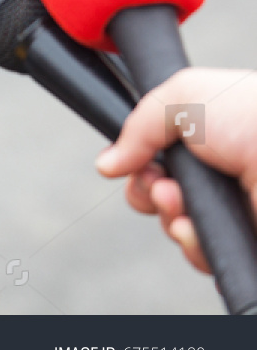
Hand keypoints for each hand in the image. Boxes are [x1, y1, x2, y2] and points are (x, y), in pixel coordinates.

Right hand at [97, 67, 256, 274]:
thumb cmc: (254, 115)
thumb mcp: (184, 94)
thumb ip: (137, 124)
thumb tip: (107, 164)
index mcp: (215, 139)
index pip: (163, 160)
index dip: (141, 165)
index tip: (136, 163)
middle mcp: (227, 176)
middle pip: (165, 197)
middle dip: (149, 192)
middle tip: (162, 185)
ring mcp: (239, 210)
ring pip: (181, 228)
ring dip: (168, 216)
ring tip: (178, 203)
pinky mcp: (246, 240)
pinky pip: (205, 255)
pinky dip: (191, 244)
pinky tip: (194, 228)